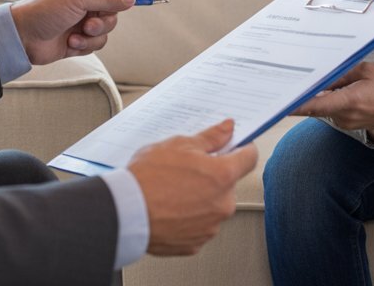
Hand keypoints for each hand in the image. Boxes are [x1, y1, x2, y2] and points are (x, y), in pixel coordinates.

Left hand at [9, 0, 154, 64]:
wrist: (21, 37)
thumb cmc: (43, 10)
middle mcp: (83, 3)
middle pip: (114, 11)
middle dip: (105, 20)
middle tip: (90, 23)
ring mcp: (81, 22)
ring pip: (107, 30)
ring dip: (94, 34)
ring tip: (77, 34)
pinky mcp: (78, 41)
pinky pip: (96, 44)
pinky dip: (86, 45)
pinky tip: (70, 43)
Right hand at [128, 120, 258, 255]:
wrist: (124, 212)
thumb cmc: (148, 178)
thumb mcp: (179, 145)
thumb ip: (210, 137)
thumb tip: (228, 128)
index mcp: (223, 176)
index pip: (249, 158)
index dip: (241, 149)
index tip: (233, 147)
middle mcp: (223, 204)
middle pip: (228, 184)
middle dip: (212, 176)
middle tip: (187, 170)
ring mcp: (210, 227)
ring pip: (213, 206)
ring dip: (201, 198)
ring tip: (173, 191)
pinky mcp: (196, 244)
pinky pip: (199, 226)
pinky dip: (189, 218)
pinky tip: (170, 209)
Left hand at [292, 62, 373, 130]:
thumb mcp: (366, 71)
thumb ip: (340, 73)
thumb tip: (319, 74)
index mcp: (350, 102)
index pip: (316, 106)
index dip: (297, 105)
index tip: (279, 102)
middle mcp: (345, 117)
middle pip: (316, 106)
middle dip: (303, 95)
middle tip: (285, 81)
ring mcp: (346, 123)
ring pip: (323, 108)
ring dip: (316, 96)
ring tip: (306, 80)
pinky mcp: (348, 124)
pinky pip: (331, 111)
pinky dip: (326, 101)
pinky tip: (327, 88)